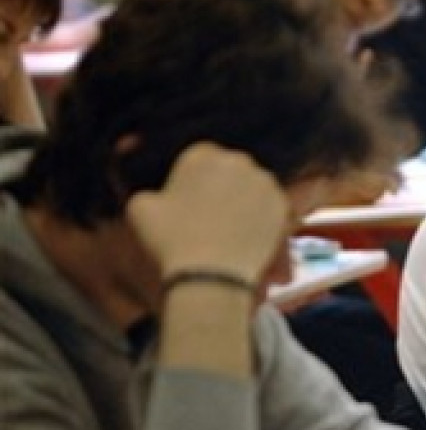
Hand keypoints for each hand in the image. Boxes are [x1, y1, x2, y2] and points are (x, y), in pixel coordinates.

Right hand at [126, 143, 288, 284]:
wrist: (213, 275)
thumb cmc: (173, 240)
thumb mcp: (140, 209)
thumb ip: (150, 191)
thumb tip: (158, 194)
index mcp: (202, 154)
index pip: (200, 156)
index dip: (195, 178)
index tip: (191, 196)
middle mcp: (238, 161)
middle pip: (230, 168)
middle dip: (222, 184)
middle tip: (211, 212)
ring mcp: (264, 182)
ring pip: (252, 185)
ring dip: (244, 198)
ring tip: (230, 226)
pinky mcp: (282, 204)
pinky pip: (270, 205)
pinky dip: (261, 216)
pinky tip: (247, 233)